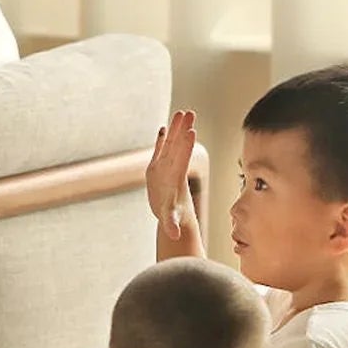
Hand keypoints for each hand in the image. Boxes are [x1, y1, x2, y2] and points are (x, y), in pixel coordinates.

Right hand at [145, 108, 195, 238]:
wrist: (172, 216)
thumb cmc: (173, 219)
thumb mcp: (171, 221)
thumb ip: (171, 225)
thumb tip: (175, 235)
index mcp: (176, 178)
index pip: (182, 158)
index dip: (186, 145)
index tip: (191, 131)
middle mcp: (172, 169)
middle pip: (178, 146)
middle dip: (183, 130)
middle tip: (189, 113)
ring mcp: (165, 167)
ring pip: (170, 144)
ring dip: (175, 129)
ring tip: (180, 112)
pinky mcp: (157, 168)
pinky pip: (160, 151)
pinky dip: (161, 140)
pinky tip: (163, 128)